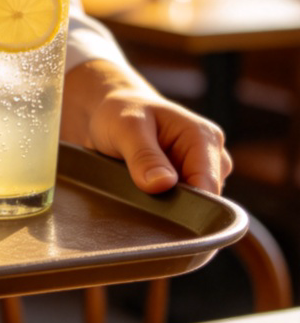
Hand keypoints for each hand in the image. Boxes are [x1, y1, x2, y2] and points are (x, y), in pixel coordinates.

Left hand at [61, 60, 231, 194]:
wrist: (112, 112)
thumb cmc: (119, 113)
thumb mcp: (125, 129)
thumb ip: (143, 156)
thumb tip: (163, 184)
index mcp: (204, 137)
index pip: (208, 185)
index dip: (187, 205)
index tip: (159, 210)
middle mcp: (210, 154)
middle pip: (205, 198)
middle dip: (175, 205)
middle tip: (141, 195)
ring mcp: (201, 169)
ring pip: (194, 203)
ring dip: (168, 203)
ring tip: (139, 187)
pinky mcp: (189, 179)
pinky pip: (183, 202)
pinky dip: (164, 203)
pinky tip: (144, 192)